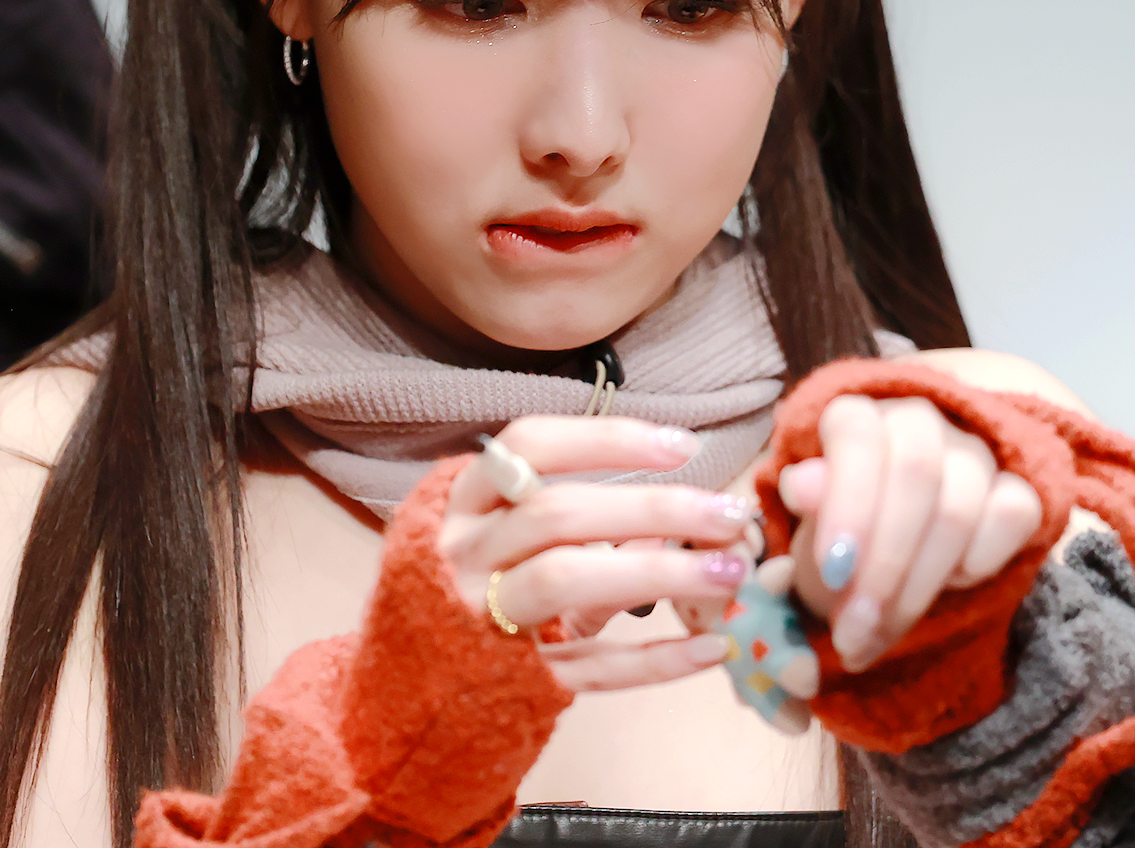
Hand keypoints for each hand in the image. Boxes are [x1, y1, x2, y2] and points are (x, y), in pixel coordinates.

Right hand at [442, 416, 757, 691]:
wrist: (403, 695)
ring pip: (564, 579)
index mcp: (463, 504)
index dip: (607, 439)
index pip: (531, 445)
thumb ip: (586, 531)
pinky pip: (587, 669)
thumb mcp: (512, 550)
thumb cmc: (469, 599)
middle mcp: (462, 554)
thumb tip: (678, 519)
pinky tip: (710, 649)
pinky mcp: (504, 682)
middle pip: (558, 513)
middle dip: (654, 507)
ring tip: (729, 572)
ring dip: (657, 573)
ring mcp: (475, 620)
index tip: (683, 445)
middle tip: (731, 514)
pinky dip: (654, 660)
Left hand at [782, 394, 1044, 672]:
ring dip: (916, 586)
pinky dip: (978, 562)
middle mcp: (918, 421)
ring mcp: (973, 451)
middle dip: (882, 564)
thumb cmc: (840, 538)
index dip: (848, 503)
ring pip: (959, 507)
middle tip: (853, 632)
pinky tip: (947, 585)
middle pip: (916, 473)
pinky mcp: (1016, 488)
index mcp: (857, 416)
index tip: (833, 572)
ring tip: (878, 634)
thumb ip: (809, 506)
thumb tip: (802, 486)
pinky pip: (1015, 513)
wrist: (881, 563)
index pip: (858, 435)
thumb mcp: (811, 530)